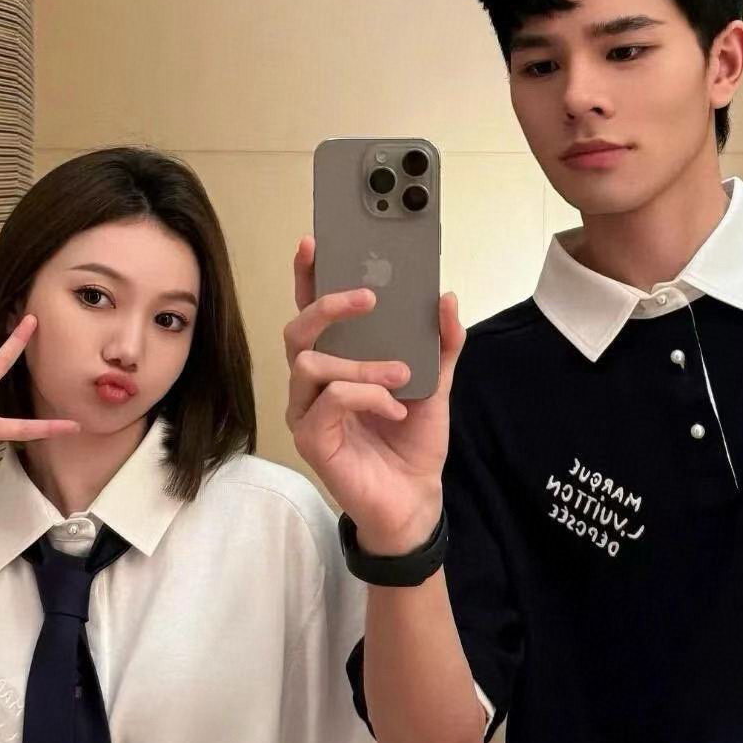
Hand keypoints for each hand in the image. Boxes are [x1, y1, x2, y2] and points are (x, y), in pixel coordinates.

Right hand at [284, 237, 464, 552]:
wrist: (415, 498)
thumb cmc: (412, 442)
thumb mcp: (437, 384)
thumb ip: (442, 343)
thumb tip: (445, 297)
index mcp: (336, 362)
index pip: (312, 313)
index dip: (308, 278)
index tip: (315, 244)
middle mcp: (312, 384)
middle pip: (297, 330)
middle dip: (330, 306)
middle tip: (370, 298)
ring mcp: (306, 411)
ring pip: (311, 363)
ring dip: (362, 363)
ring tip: (400, 376)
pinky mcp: (311, 439)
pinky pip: (330, 399)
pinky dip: (367, 396)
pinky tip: (393, 408)